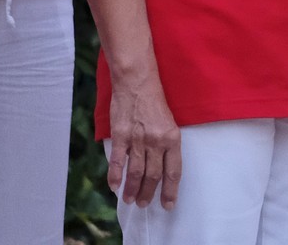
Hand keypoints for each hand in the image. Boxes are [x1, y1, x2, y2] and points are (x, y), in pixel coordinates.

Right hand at [107, 68, 180, 207]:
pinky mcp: (121, 135)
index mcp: (173, 138)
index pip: (173, 171)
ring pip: (136, 172)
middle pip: (154, 175)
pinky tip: (114, 186)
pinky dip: (115, 176)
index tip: (168, 205)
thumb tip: (162, 168)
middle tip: (144, 204)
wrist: (138, 82)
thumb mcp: (169, 123)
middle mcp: (157, 141)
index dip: (171, 190)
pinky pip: (118, 161)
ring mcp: (138, 139)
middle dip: (149, 193)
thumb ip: (166, 145)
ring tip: (130, 200)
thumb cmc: (155, 102)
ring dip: (132, 189)